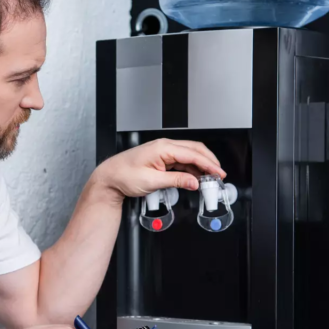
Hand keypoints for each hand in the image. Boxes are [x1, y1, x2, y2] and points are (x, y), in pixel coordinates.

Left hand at [93, 138, 226, 200]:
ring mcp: (163, 152)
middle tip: (219, 174)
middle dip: (209, 161)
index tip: (218, 173)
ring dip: (201, 165)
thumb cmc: (124, 176)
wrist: (109, 178)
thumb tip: (194, 182)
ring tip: (210, 177)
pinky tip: (196, 177)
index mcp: (163, 148)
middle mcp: (164, 146)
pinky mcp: (161, 158)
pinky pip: (181, 161)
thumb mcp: (152, 182)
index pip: (193, 154)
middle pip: (194, 150)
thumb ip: (176, 181)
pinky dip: (191, 168)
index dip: (209, 164)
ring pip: (189, 155)